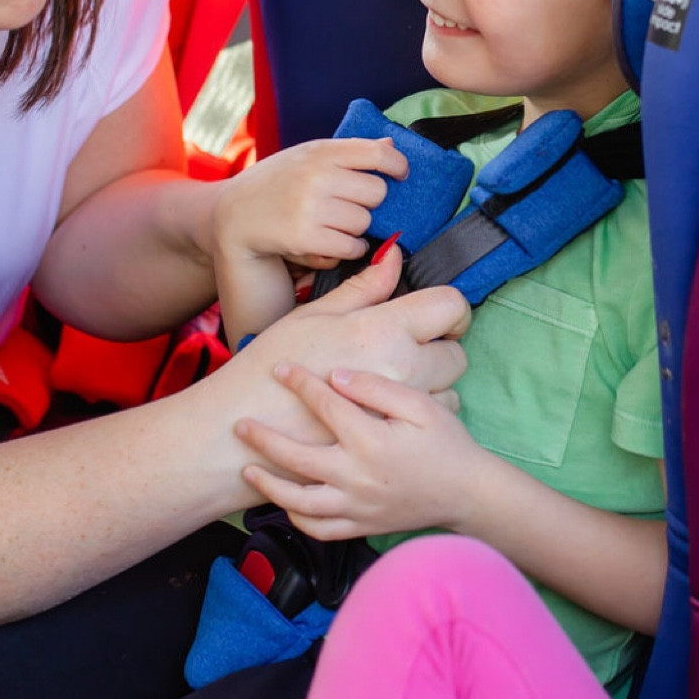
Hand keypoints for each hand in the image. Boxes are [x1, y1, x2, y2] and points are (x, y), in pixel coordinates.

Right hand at [213, 136, 405, 273]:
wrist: (234, 215)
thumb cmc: (276, 182)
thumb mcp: (306, 156)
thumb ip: (348, 152)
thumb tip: (391, 144)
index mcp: (319, 151)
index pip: (378, 153)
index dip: (397, 165)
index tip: (400, 174)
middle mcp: (316, 177)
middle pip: (377, 193)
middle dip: (370, 202)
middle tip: (350, 204)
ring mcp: (310, 208)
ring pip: (364, 222)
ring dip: (357, 228)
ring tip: (335, 223)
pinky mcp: (305, 238)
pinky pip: (351, 246)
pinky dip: (348, 248)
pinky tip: (332, 241)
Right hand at [229, 248, 468, 450]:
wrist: (241, 432)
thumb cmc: (268, 367)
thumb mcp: (312, 315)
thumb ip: (363, 288)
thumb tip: (394, 255)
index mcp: (381, 329)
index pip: (450, 306)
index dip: (447, 307)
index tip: (432, 314)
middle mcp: (401, 369)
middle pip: (457, 352)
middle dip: (439, 346)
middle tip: (408, 347)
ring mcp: (400, 412)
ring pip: (449, 390)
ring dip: (432, 383)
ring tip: (394, 381)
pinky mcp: (394, 443)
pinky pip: (429, 424)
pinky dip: (418, 415)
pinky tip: (388, 410)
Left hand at [235, 360, 482, 541]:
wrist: (469, 494)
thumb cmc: (446, 444)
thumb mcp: (421, 406)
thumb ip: (376, 388)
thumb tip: (335, 375)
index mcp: (371, 441)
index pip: (325, 406)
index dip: (300, 383)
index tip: (280, 368)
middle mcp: (358, 478)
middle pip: (297, 459)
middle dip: (263, 440)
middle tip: (240, 425)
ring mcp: (356, 507)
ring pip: (299, 502)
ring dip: (269, 486)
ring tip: (248, 470)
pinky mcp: (360, 526)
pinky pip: (319, 529)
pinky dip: (296, 518)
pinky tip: (284, 503)